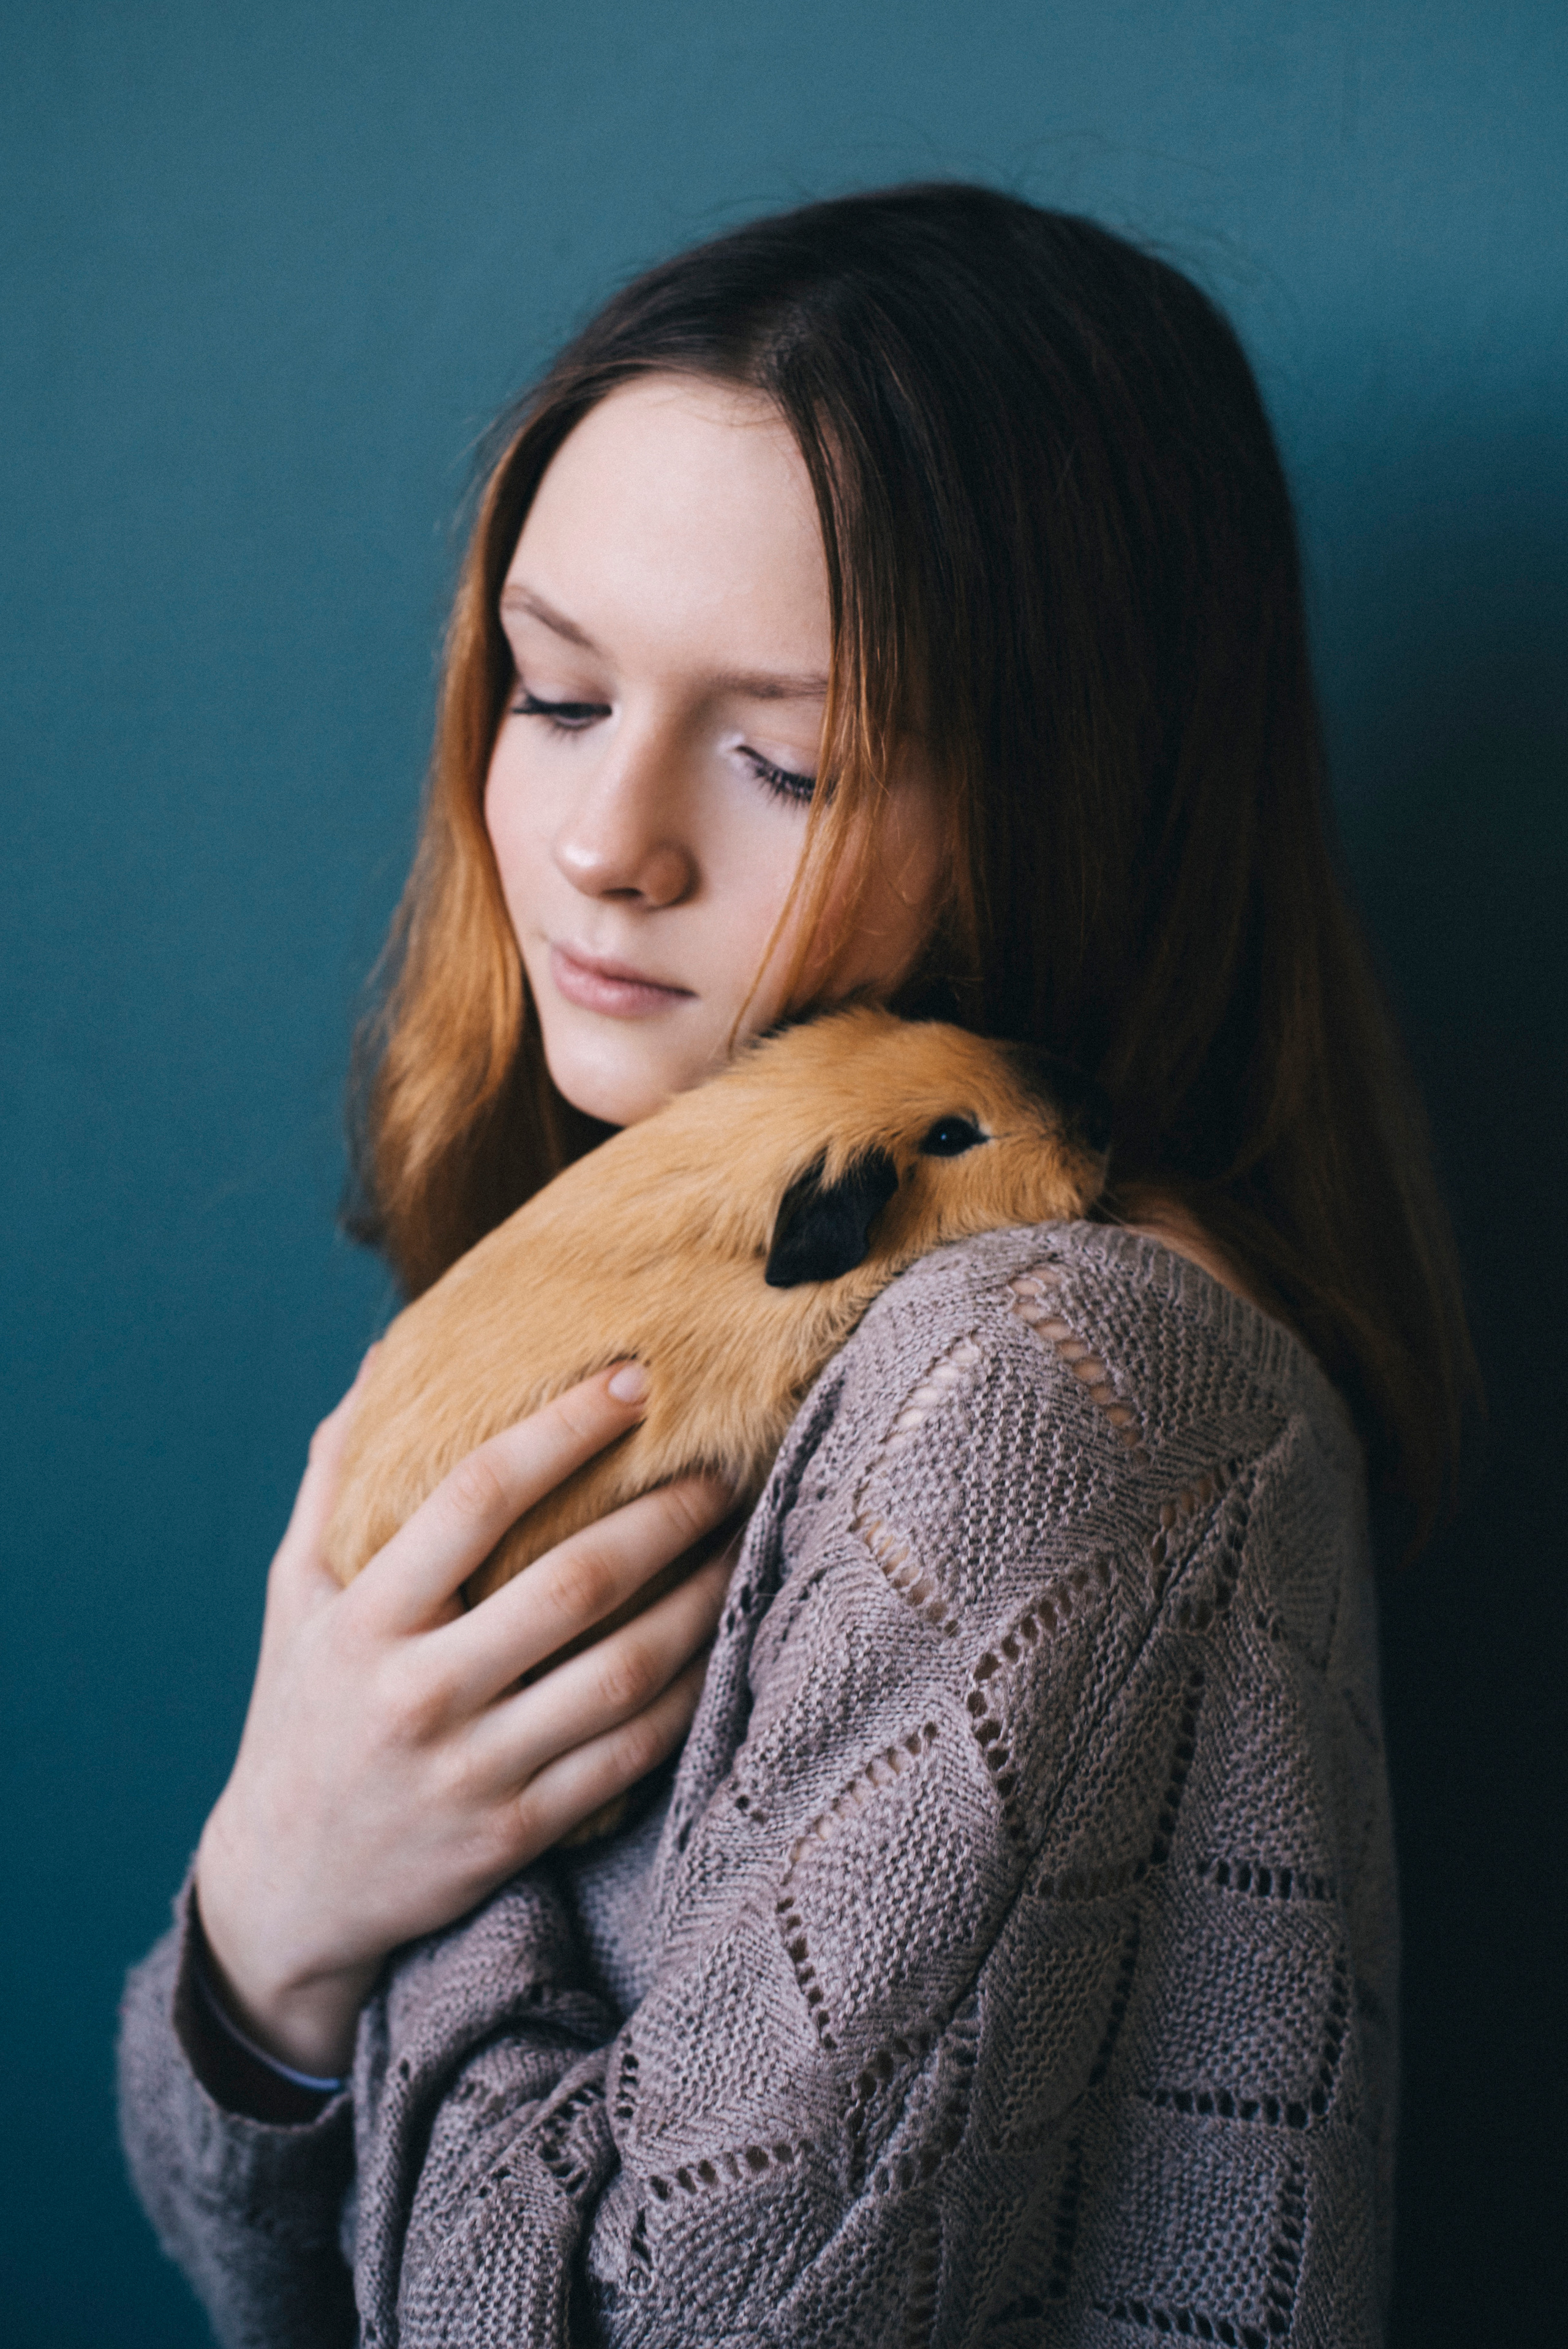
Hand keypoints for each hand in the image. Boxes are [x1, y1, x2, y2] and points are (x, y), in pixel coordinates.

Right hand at [194, 1355, 735, 2077]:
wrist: (283, 1892)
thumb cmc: (299, 1713)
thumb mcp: (292, 1594)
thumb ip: (333, 1477)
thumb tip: (384, 1359)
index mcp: (363, 1618)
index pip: (476, 1496)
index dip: (564, 1428)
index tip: (635, 1378)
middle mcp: (419, 1692)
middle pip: (574, 1583)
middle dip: (664, 1514)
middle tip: (724, 1463)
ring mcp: (474, 1768)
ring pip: (623, 1670)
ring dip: (700, 1598)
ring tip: (742, 1540)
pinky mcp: (519, 1832)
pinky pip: (631, 1753)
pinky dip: (691, 1692)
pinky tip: (725, 1640)